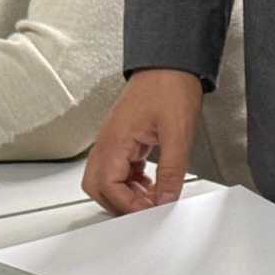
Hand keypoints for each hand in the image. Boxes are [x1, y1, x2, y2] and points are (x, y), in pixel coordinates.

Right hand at [81, 69, 204, 214]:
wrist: (171, 64)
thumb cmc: (170, 87)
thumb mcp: (178, 133)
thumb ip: (172, 170)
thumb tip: (167, 198)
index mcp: (115, 139)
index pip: (106, 185)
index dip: (127, 204)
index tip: (149, 211)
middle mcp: (108, 141)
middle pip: (97, 186)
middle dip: (119, 204)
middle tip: (147, 210)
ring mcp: (114, 140)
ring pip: (106, 180)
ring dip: (126, 194)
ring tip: (153, 198)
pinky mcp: (124, 139)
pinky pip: (119, 169)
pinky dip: (131, 183)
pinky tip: (151, 185)